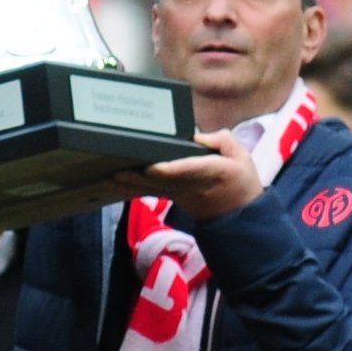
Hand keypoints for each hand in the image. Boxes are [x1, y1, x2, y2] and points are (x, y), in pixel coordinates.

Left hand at [116, 132, 261, 220]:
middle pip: (162, 181)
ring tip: (109, 179)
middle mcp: (192, 185)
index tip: (153, 168)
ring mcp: (181, 194)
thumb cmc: (240, 180)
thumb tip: (199, 135)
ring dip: (131, 185)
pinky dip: (133, 189)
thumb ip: (223, 140)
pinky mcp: (173, 196)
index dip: (170, 169)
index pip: (189, 170)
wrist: (239, 215)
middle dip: (139, 177)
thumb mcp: (242, 155)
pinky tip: (116, 186)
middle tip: (116, 172)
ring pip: (152, 189)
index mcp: (212, 172)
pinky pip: (151, 193)